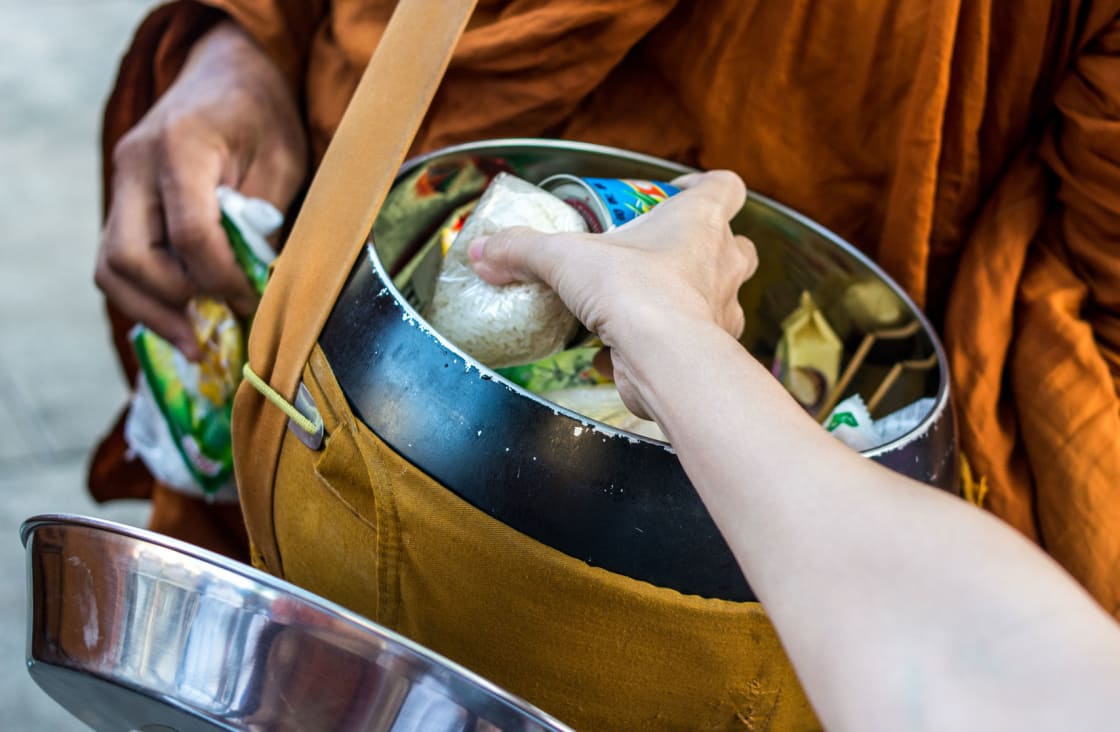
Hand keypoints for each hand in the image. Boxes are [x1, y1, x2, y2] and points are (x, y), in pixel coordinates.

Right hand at [95, 21, 306, 358]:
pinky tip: (183, 319)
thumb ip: (266, 221)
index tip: (253, 301)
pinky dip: (146, 297)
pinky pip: (118, 262)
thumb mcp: (284, 162)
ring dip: (152, 312)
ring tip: (196, 342)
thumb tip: (259, 289)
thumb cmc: (263, 116)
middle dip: (175, 304)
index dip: (222, 280)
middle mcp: (135, 165)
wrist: (226, 74)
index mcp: (181, 146)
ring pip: (111, 267)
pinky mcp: (122, 203)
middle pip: (130, 257)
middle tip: (218, 329)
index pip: (189, 234)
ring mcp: (120, 184)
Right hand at [468, 170, 756, 417]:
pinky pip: (695, 337)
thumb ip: (523, 250)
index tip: (674, 192)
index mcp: (701, 222)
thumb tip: (484, 249)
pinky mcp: (712, 349)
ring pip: (722, 293)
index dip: (702, 185)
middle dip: (704, 246)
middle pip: (735, 242)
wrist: (662, 357)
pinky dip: (669, 339)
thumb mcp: (565, 258)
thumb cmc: (632, 291)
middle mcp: (723, 262)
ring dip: (690, 294)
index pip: (724, 185)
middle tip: (659, 252)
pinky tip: (632, 347)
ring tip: (645, 301)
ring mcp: (724, 308)